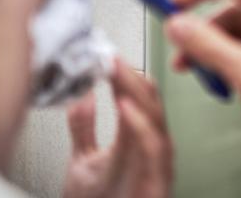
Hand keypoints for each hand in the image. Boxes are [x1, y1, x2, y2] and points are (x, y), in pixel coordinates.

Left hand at [63, 59, 172, 197]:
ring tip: (118, 75)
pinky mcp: (158, 186)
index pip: (140, 98)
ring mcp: (157, 168)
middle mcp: (152, 151)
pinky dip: (143, 127)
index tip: (106, 56)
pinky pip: (155, 152)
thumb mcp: (82, 162)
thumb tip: (83, 95)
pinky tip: (125, 108)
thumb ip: (83, 128)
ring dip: (139, 95)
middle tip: (111, 60)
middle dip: (132, 79)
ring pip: (158, 122)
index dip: (126, 75)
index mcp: (138, 141)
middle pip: (151, 105)